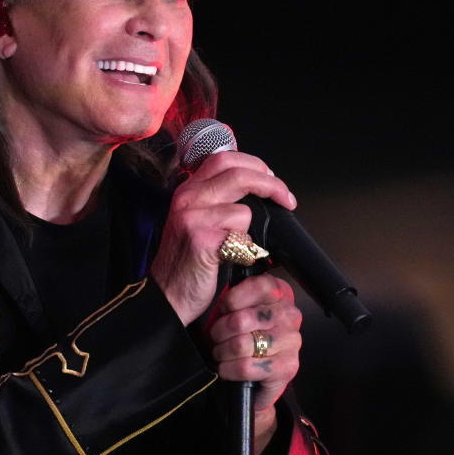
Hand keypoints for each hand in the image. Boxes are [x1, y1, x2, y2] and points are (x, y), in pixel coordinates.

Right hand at [149, 150, 296, 325]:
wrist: (167, 295)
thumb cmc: (186, 263)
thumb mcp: (196, 221)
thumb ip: (218, 201)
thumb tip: (257, 190)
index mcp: (188, 191)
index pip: (225, 158)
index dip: (255, 164)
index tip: (271, 178)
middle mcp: (187, 199)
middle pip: (239, 173)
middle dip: (271, 184)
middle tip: (286, 199)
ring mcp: (192, 218)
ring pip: (243, 209)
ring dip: (254, 230)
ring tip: (244, 246)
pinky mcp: (201, 240)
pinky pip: (240, 236)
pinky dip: (246, 249)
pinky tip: (234, 259)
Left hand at [204, 273, 302, 454]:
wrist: (241, 376)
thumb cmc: (233, 336)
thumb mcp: (229, 305)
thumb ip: (232, 282)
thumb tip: (233, 249)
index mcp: (278, 294)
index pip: (259, 286)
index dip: (232, 299)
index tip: (223, 308)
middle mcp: (290, 315)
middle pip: (243, 319)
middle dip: (220, 331)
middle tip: (216, 337)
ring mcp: (292, 342)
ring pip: (242, 344)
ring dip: (222, 351)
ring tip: (221, 352)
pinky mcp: (287, 368)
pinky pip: (247, 366)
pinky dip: (228, 369)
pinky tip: (226, 368)